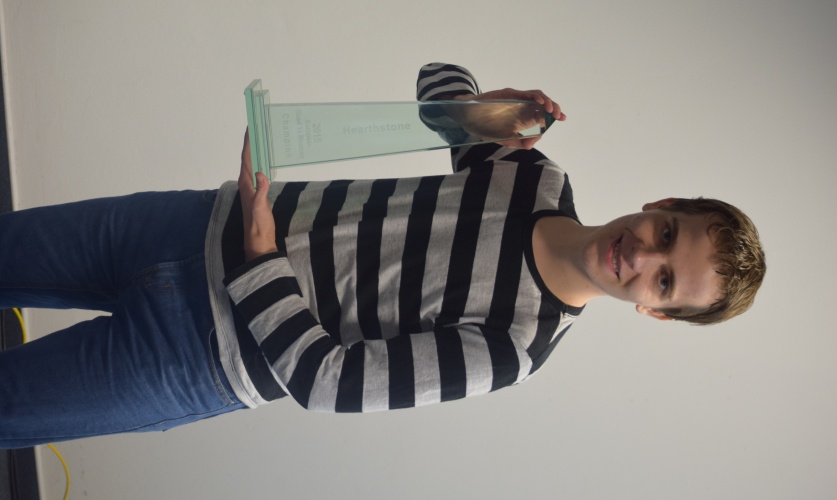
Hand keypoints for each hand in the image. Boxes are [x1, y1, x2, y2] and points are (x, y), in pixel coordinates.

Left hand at [238, 128, 277, 260]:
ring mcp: (252, 188)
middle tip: (259, 129)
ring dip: (257, 153)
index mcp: (245, 183)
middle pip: (248, 159)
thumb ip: (261, 190)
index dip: (247, 143)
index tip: (250, 128)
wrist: (259, 240)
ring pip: (253, 165)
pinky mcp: (258, 193)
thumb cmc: (259, 223)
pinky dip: (263, 164)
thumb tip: (261, 173)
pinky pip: (259, 173)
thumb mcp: (260, 206)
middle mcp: (247, 183)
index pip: (246, 159)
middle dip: (252, 144)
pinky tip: (268, 162)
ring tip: (264, 141)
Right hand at [452, 88, 565, 148]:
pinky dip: (535, 97)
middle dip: (554, 108)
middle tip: (559, 116)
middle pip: (544, 103)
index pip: (544, 113)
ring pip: (538, 96)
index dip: (554, 114)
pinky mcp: (510, 94)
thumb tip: (534, 141)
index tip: (562, 118)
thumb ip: (521, 142)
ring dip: (547, 102)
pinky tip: (541, 103)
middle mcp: (523, 106)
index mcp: (524, 116)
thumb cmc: (487, 128)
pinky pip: (526, 93)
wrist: (470, 119)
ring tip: (551, 110)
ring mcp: (517, 99)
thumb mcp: (506, 140)